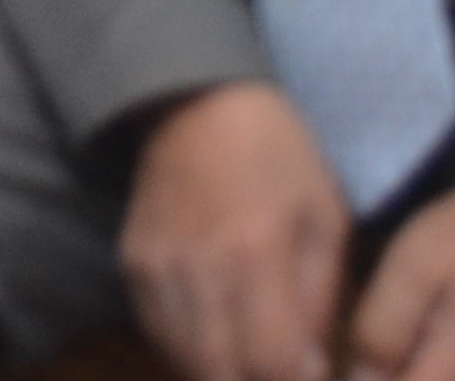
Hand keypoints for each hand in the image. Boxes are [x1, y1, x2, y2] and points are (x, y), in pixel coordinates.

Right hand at [121, 81, 354, 380]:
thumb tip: (310, 367)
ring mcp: (156, 267)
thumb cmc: (278, 155)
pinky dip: (189, 348)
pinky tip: (215, 331)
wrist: (197, 102)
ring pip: (186, 360)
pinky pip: (158, 333)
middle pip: (222, 372)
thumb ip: (321, 297)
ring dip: (223, 369)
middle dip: (257, 379)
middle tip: (279, 363)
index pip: (271, 360)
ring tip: (251, 351)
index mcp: (257, 250)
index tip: (313, 368)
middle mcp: (199, 267)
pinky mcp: (130, 264)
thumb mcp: (324, 217)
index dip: (297, 379)